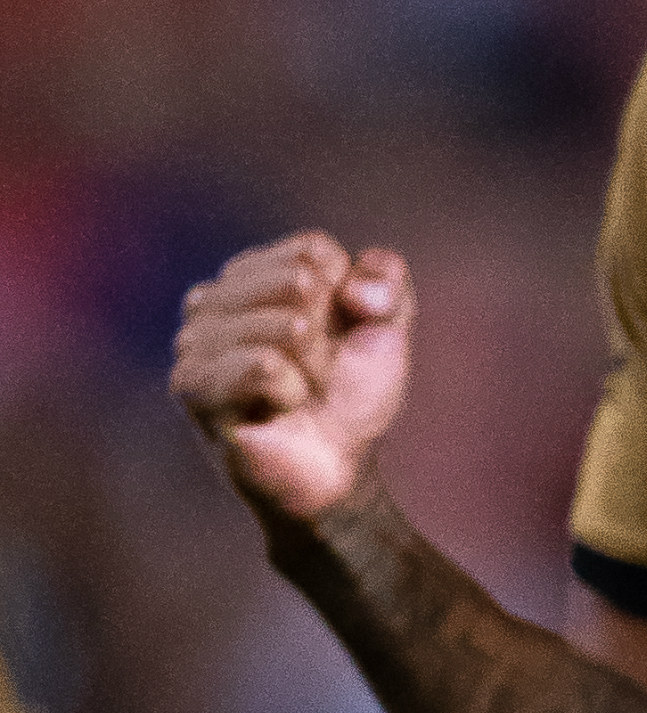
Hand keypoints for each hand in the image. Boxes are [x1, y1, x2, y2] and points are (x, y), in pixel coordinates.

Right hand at [171, 231, 412, 525]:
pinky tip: (279, 408)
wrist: (339, 462)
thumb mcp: (388, 322)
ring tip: (297, 391)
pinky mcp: (192, 388)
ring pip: (287, 323)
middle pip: (296, 279)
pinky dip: (291, 388)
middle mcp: (210, 302)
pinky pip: (263, 363)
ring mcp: (194, 343)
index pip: (310, 250)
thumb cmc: (352, 390)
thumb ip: (386, 278)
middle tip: (315, 369)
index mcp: (251, 274)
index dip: (345, 294)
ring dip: (313, 365)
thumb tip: (353, 289)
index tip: (336, 332)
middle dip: (327, 331)